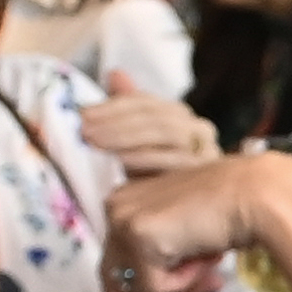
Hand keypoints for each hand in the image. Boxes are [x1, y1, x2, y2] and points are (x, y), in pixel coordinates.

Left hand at [83, 72, 219, 176]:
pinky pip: (176, 158)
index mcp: (182, 119)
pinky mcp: (209, 173)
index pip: (146, 103)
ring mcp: (208, 151)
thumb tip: (116, 73)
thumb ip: (126, 115)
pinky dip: (146, 157)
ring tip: (96, 144)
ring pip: (167, 132)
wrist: (196, 218)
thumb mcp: (138, 150)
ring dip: (127, 136)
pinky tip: (121, 161)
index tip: (81, 114)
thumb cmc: (161, 187)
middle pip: (156, 115)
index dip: (112, 105)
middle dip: (116, 121)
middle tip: (83, 131)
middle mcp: (200, 130)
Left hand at [103, 152, 291, 291]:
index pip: (114, 257)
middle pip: (117, 276)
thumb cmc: (238, 209)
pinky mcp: (135, 234)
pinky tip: (204, 259)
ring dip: (179, 285)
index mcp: (130, 201)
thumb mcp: (192, 236)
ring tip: (210, 265)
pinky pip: (153, 285)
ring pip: (138, 286)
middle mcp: (118, 206)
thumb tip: (158, 288)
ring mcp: (122, 220)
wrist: (256, 195)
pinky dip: (183, 282)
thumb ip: (168, 254)